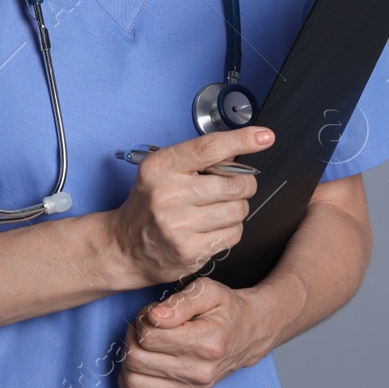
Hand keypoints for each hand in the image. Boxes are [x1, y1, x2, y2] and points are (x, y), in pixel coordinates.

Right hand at [107, 128, 272, 284]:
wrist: (124, 247)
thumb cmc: (149, 203)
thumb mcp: (162, 171)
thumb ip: (197, 160)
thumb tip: (241, 152)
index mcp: (160, 167)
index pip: (209, 148)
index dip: (242, 140)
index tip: (265, 136)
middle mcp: (167, 195)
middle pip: (233, 183)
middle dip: (245, 184)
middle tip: (235, 187)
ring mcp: (178, 225)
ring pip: (238, 210)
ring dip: (238, 208)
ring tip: (220, 209)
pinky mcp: (189, 250)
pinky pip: (233, 234)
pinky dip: (231, 229)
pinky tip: (214, 227)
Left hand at [118, 277, 278, 387]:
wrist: (250, 333)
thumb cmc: (226, 308)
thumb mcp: (208, 291)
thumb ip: (180, 302)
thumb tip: (153, 317)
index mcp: (205, 343)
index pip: (149, 337)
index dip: (143, 318)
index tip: (153, 312)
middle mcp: (199, 372)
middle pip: (137, 359)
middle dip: (131, 336)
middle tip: (144, 324)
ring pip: (134, 382)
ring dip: (128, 358)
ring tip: (142, 343)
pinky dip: (130, 382)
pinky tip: (141, 363)